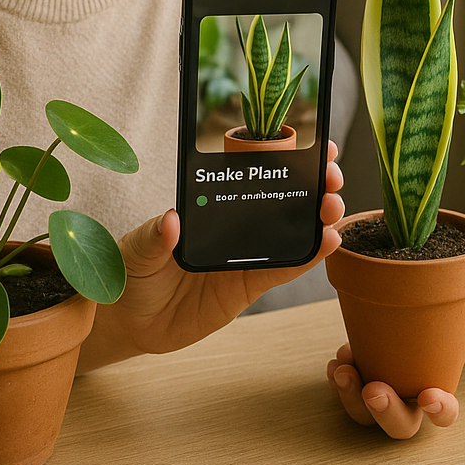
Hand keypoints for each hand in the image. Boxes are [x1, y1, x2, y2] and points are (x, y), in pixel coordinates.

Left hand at [78, 142, 344, 370]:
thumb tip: (170, 220)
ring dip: (318, 217)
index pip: (251, 175)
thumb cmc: (130, 273)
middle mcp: (234, 225)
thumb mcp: (135, 250)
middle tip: (330, 176)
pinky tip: (327, 243)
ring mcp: (245, 254)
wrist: (130, 320)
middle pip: (281, 199)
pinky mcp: (249, 285)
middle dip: (312, 184)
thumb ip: (153, 238)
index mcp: (211, 204)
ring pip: (292, 230)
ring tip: (334, 208)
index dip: (283, 157)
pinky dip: (308, 256)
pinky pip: (284, 268)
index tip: (309, 144)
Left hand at [327, 341, 464, 438]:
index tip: (428, 396)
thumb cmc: (415, 341)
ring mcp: (376, 404)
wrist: (389, 331)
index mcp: (430, 396)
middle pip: (400, 426)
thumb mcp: (436, 339)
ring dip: (351, 395)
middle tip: (374, 392)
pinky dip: (337, 382)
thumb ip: (450, 343)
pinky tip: (335, 366)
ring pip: (364, 415)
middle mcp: (404, 406)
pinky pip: (343, 396)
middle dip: (386, 411)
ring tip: (344, 370)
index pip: (444, 415)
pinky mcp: (353, 393)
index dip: (440, 410)